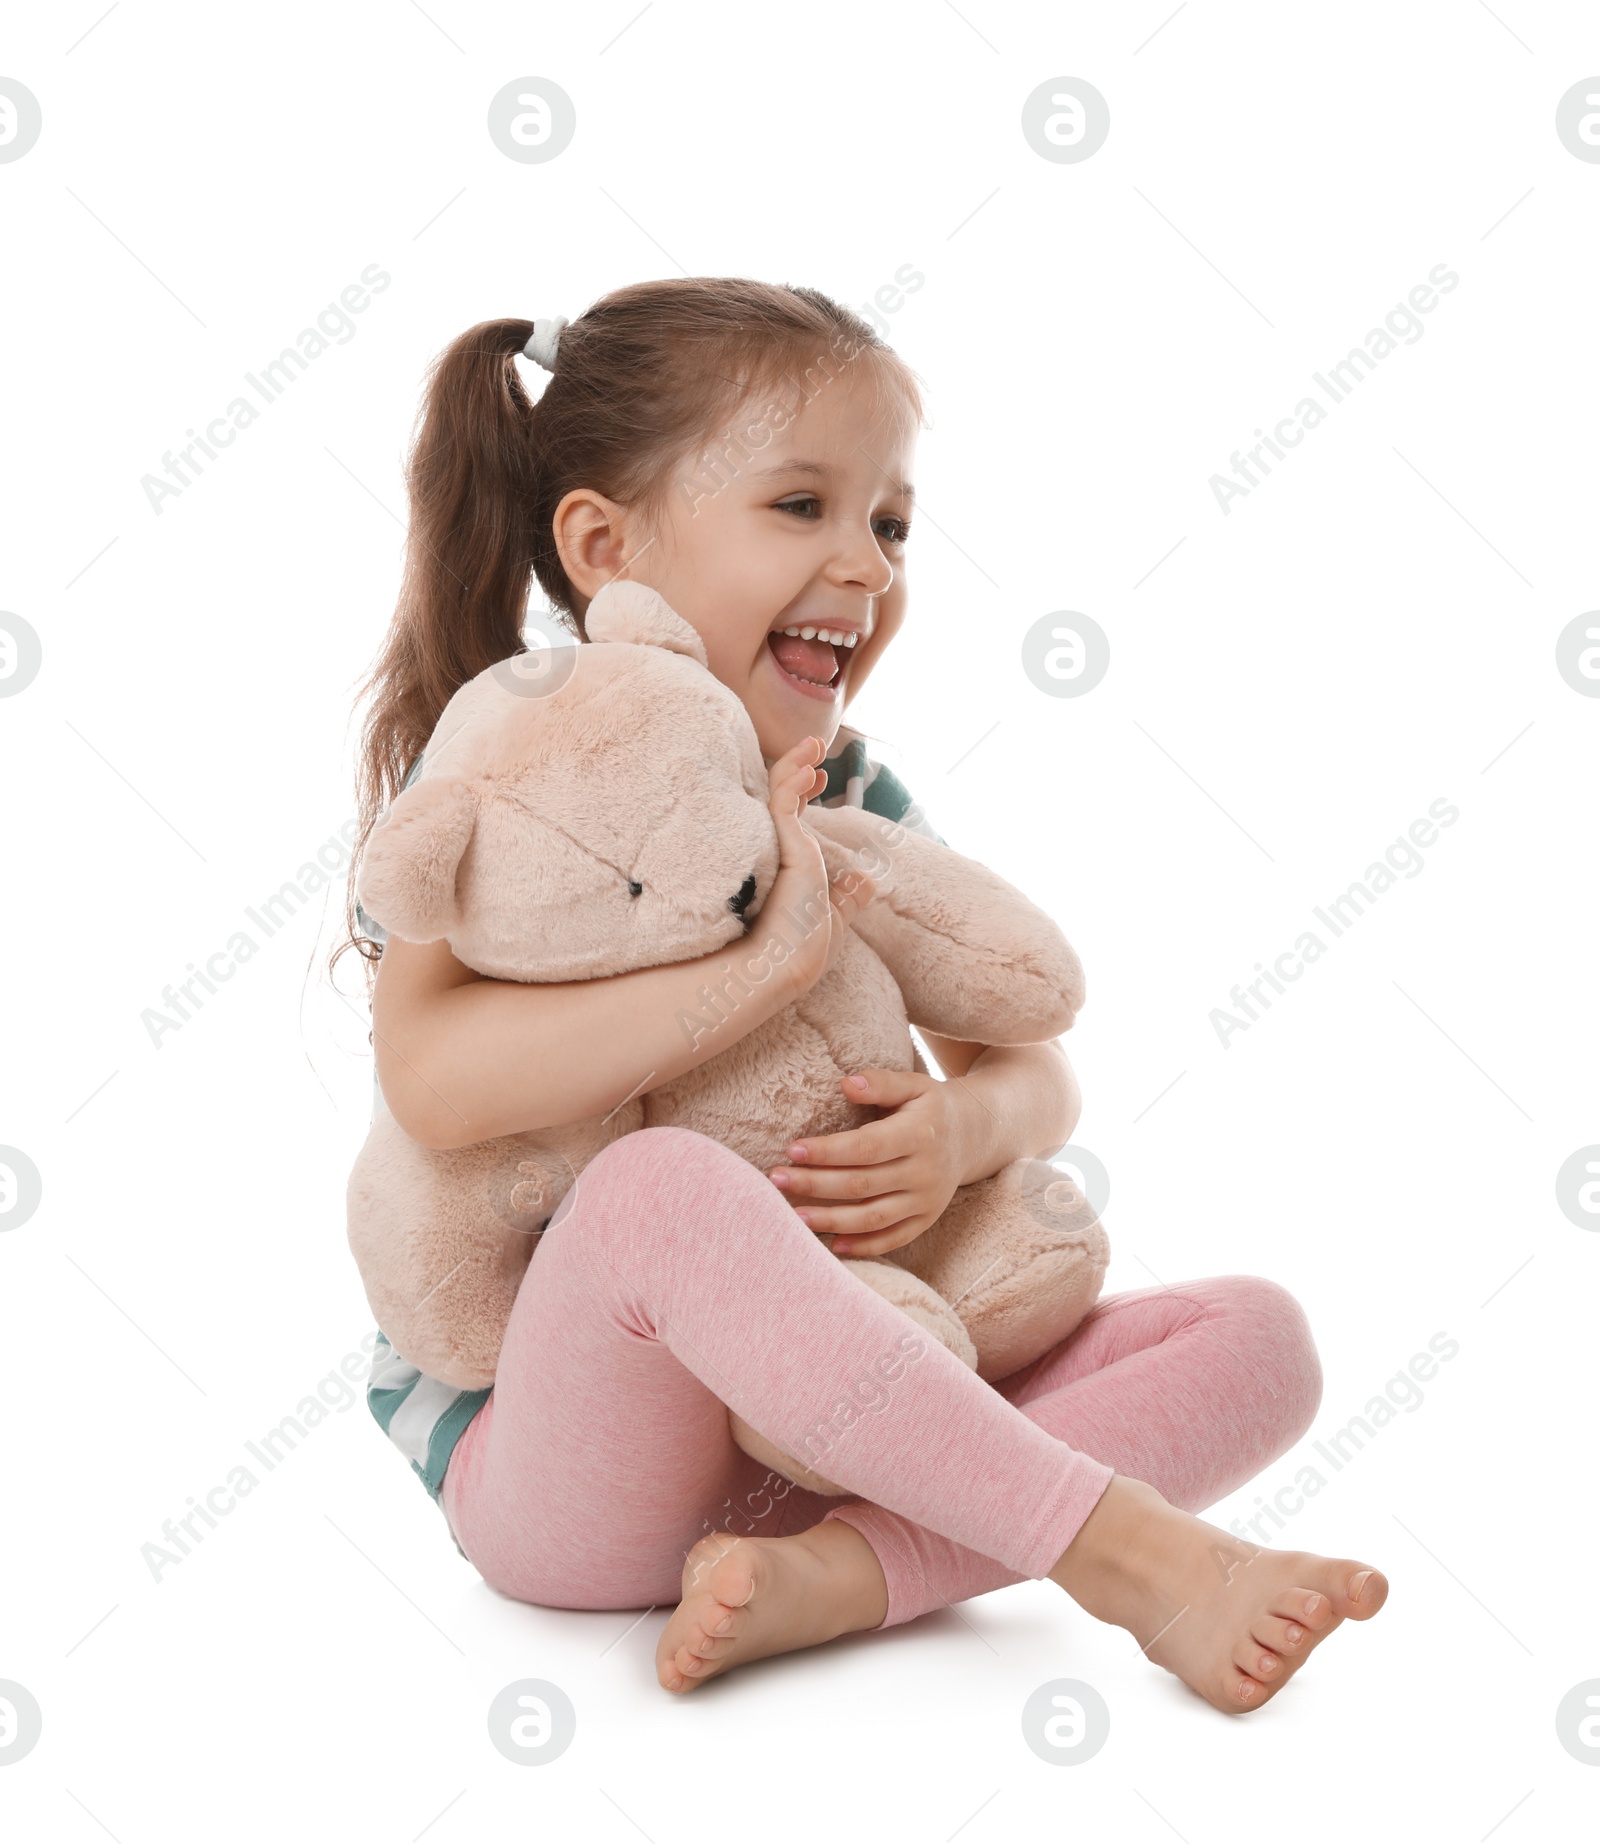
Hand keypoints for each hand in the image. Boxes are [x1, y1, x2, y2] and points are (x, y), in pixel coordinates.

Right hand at [756, 736, 874, 995]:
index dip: (804, 792)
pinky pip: (783, 804)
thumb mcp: (832, 919)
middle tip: (814, 744)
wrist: (787, 965)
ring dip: (796, 764)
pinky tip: (811, 771)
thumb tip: (866, 881)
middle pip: (782, 797)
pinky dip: (794, 783)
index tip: (818, 776)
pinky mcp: (780, 847)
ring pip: (780, 792)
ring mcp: (775, 847)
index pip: (793, 819)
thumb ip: (845, 899)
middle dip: (797, 767)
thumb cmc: (803, 951)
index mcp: (790, 865)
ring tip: (814, 743)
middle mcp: (777, 851)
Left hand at [768, 1067, 982, 1256]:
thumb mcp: (914, 1084)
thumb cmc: (931, 1106)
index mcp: (919, 1134)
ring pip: (873, 1218)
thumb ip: (881, 1082)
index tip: (792, 1149)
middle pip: (861, 1185)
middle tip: (777, 1180)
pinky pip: (893, 1239)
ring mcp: (926, 1201)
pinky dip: (862, 1246)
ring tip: (794, 1218)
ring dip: (831, 1221)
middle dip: (815, 1185)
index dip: (828, 1152)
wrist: (973, 1135)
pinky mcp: (926, 1220)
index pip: (865, 1148)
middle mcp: (924, 1171)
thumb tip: (846, 1084)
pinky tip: (831, 1245)